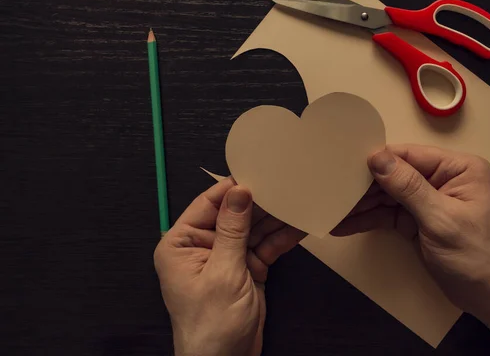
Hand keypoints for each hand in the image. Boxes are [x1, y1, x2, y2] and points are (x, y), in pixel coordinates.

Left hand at [154, 178, 305, 355]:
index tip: (257, 172)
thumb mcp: (223, 273)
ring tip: (298, 201)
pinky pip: (264, 247)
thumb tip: (238, 191)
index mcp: (181, 244)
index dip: (232, 188)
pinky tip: (299, 226)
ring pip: (253, 229)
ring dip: (275, 219)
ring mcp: (226, 258)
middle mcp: (202, 247)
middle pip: (234, 215)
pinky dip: (280, 239)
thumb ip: (232, 230)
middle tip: (285, 185)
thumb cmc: (211, 325)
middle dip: (259, 203)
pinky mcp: (246, 269)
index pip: (207, 204)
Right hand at [332, 144, 489, 316]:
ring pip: (388, 196)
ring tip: (332, 209)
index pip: (411, 156)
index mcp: (458, 169)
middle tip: (332, 189)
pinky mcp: (418, 221)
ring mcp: (429, 201)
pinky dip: (369, 220)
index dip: (378, 160)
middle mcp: (443, 179)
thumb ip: (408, 187)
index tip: (344, 164)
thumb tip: (377, 157)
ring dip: (361, 205)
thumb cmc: (477, 256)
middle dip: (365, 185)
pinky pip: (389, 215)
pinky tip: (345, 225)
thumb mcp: (441, 219)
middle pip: (395, 175)